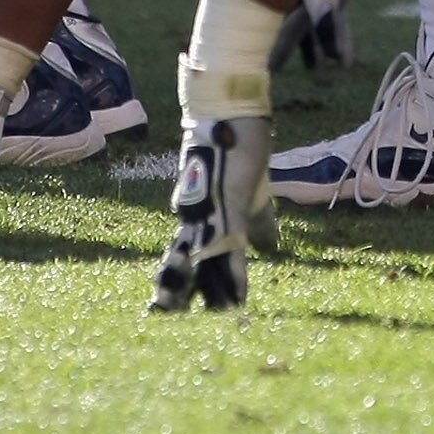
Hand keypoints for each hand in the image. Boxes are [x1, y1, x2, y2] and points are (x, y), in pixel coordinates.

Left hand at [147, 113, 275, 311]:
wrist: (233, 109)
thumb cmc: (240, 144)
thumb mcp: (252, 191)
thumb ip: (257, 222)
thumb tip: (271, 248)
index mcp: (197, 214)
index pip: (187, 255)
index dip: (179, 282)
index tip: (169, 308)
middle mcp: (195, 216)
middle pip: (182, 264)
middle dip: (175, 296)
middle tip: (162, 323)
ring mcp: (209, 213)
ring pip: (202, 264)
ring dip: (207, 296)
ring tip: (205, 324)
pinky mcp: (230, 208)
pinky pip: (230, 250)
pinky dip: (234, 278)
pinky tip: (237, 301)